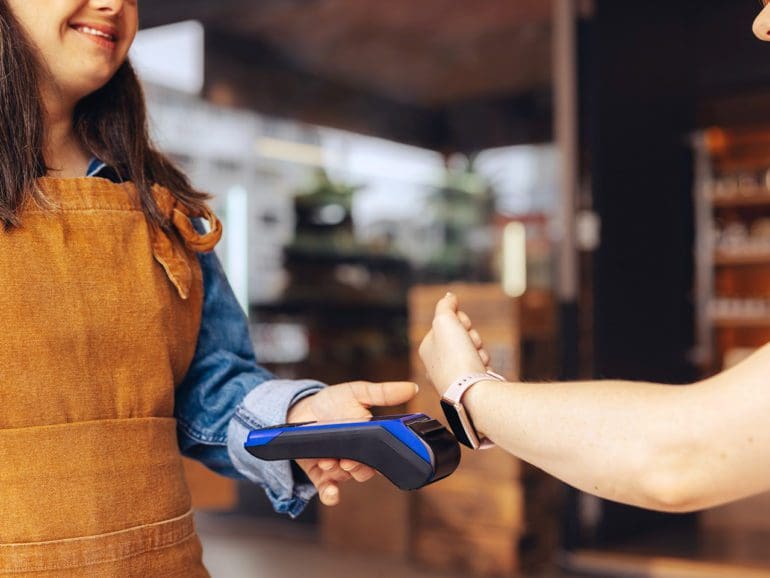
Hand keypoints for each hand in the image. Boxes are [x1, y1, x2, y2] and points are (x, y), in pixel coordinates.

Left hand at [286, 380, 417, 505]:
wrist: (303, 408)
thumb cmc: (335, 401)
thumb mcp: (359, 392)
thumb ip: (384, 393)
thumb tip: (413, 387)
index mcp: (369, 440)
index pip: (380, 457)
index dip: (377, 460)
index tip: (371, 457)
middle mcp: (355, 456)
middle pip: (363, 471)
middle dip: (356, 468)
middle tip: (347, 461)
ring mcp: (337, 467)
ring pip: (344, 478)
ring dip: (337, 473)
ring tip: (327, 461)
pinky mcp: (319, 474)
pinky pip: (327, 490)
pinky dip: (330, 495)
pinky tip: (332, 493)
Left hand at [419, 292, 488, 395]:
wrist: (472, 392)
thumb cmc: (455, 356)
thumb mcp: (444, 320)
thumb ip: (445, 305)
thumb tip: (449, 296)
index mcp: (427, 348)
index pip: (447, 322)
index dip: (460, 320)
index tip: (461, 326)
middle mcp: (438, 363)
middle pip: (462, 335)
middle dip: (472, 336)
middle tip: (470, 344)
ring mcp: (453, 375)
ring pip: (474, 349)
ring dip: (480, 350)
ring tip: (477, 360)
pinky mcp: (469, 385)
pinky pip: (482, 366)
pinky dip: (485, 365)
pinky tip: (482, 371)